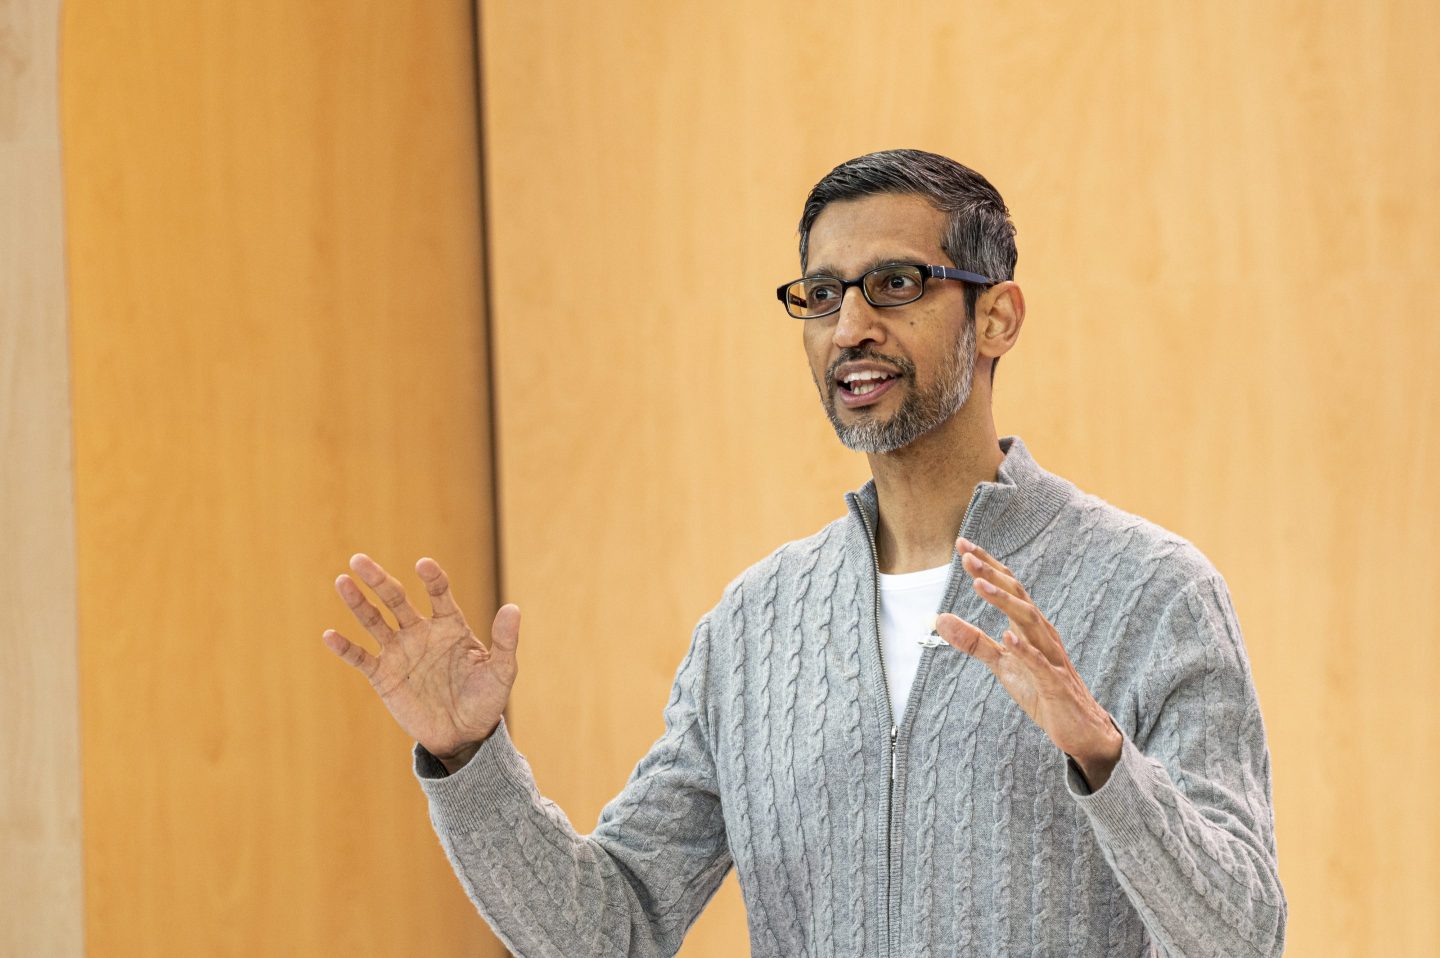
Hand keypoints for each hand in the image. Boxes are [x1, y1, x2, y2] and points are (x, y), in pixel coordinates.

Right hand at [322, 554, 518, 772]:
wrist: (463, 734)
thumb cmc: (485, 700)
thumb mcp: (501, 672)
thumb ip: (505, 640)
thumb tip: (513, 608)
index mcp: (450, 625)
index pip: (439, 593)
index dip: (432, 578)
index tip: (424, 565)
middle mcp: (421, 632)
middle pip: (396, 599)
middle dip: (379, 579)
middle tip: (359, 559)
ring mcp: (400, 652)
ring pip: (374, 621)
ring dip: (358, 602)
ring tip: (342, 581)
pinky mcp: (384, 676)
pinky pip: (361, 658)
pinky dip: (346, 648)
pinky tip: (329, 635)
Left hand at [935, 537, 1121, 789]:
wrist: (1080, 729)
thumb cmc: (1042, 692)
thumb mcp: (1002, 664)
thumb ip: (973, 641)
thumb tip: (940, 619)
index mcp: (1031, 626)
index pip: (1008, 588)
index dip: (987, 566)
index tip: (963, 545)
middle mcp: (1043, 634)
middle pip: (1018, 596)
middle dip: (992, 574)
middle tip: (966, 555)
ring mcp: (1051, 657)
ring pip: (1029, 622)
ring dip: (1004, 602)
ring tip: (978, 584)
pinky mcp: (1055, 685)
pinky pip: (1040, 664)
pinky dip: (1025, 649)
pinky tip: (1008, 637)